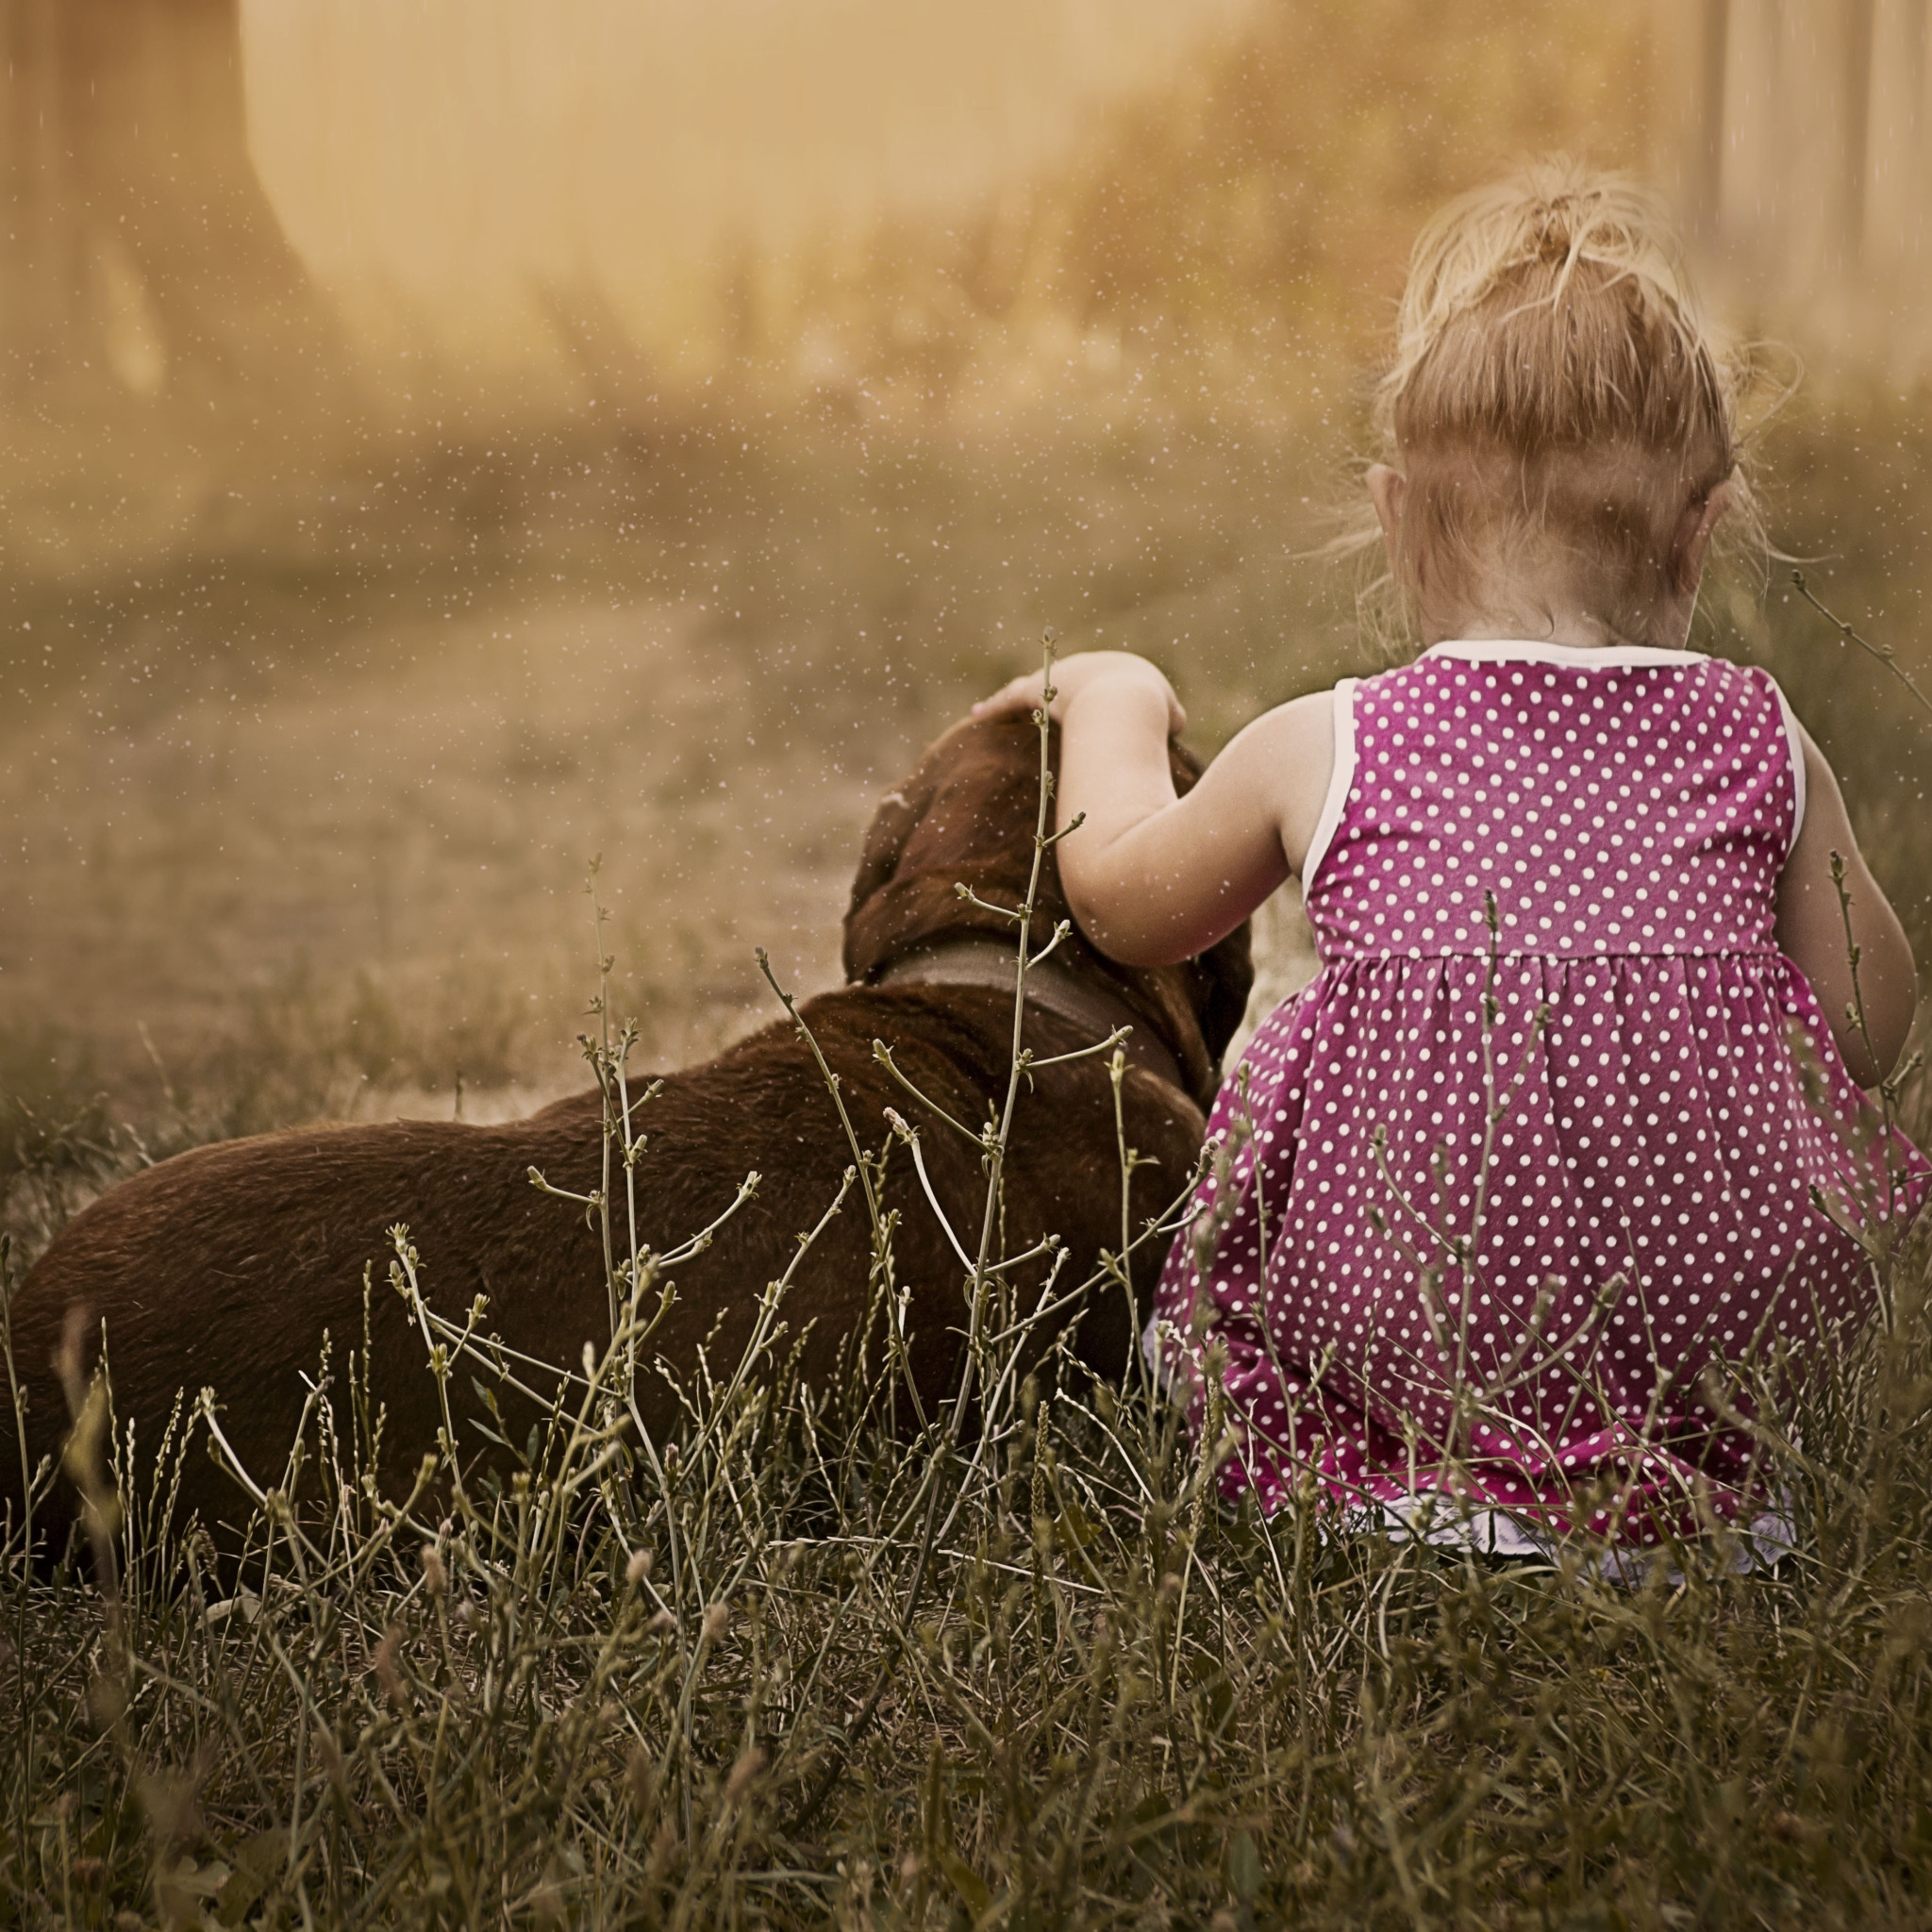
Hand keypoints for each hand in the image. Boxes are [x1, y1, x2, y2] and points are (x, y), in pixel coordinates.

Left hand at [972, 650, 1185, 733]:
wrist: (1129, 700)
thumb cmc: (1151, 712)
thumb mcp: (1169, 718)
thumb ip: (1171, 720)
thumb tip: (1176, 723)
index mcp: (1115, 671)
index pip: (1098, 685)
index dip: (1090, 697)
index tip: (1084, 709)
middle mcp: (1084, 667)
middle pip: (1061, 682)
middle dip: (1051, 692)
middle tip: (1041, 703)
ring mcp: (1058, 677)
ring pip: (1030, 688)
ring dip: (1014, 698)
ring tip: (998, 707)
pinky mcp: (1035, 689)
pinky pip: (1009, 700)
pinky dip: (993, 708)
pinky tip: (976, 715)